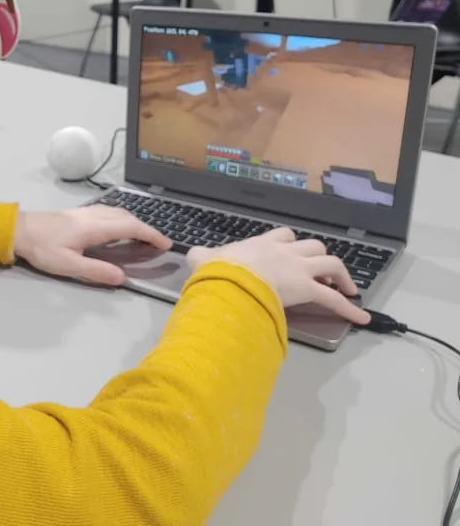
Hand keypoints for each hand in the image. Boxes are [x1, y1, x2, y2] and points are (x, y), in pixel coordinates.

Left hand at [13, 205, 171, 285]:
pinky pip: (109, 212)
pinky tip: (118, 228)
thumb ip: (96, 270)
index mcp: (94, 227)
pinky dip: (122, 219)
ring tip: (143, 237)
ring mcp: (85, 212)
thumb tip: (122, 277)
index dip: (150, 235)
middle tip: (158, 243)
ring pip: (118, 212)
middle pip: (127, 217)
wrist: (19, 229)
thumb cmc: (42, 248)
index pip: (131, 227)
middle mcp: (93, 215)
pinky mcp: (78, 213)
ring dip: (134, 222)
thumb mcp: (69, 265)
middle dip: (146, 229)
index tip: (165, 244)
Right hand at [187, 228, 370, 324]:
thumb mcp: (202, 258)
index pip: (284, 235)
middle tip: (321, 274)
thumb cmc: (217, 270)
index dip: (291, 243)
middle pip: (314, 247)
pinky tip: (362, 318)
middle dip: (319, 258)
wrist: (229, 280)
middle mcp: (285, 252)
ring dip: (342, 276)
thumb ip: (201, 255)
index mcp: (262, 243)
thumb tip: (192, 254)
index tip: (291, 253)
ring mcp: (299, 269)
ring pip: (331, 263)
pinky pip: (334, 300)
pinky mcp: (307, 289)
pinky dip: (350, 309)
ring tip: (347, 289)